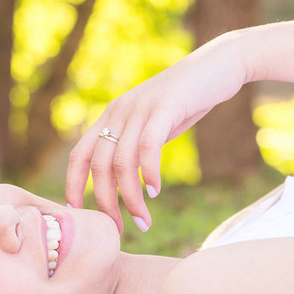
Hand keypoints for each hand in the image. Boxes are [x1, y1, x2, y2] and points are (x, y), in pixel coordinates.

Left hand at [65, 33, 248, 231]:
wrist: (219, 65)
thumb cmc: (188, 99)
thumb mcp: (154, 123)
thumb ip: (138, 145)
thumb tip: (127, 179)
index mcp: (111, 116)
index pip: (79, 155)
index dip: (73, 186)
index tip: (79, 214)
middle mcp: (119, 112)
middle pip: (99, 166)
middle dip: (105, 203)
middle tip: (119, 229)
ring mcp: (140, 109)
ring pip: (122, 163)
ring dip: (130, 198)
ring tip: (142, 221)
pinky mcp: (164, 108)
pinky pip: (148, 149)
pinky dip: (149, 175)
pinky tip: (156, 192)